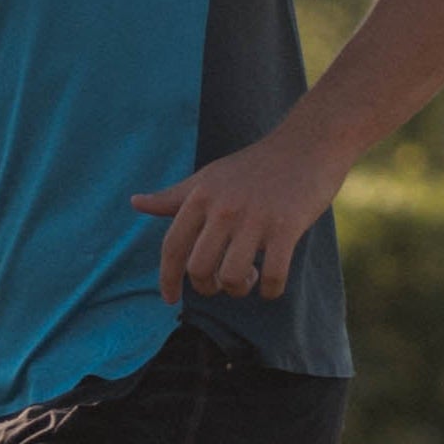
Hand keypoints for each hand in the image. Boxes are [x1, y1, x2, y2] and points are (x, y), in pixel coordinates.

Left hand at [132, 122, 351, 306]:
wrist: (308, 144)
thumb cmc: (257, 165)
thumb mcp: (210, 177)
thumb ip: (174, 196)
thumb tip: (135, 203)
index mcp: (201, 196)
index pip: (172, 247)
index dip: (167, 279)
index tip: (170, 299)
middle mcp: (223, 208)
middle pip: (199, 268)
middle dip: (208, 287)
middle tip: (222, 283)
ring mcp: (255, 218)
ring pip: (232, 277)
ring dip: (238, 289)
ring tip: (249, 279)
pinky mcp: (286, 227)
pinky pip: (272, 276)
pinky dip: (270, 290)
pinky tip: (272, 286)